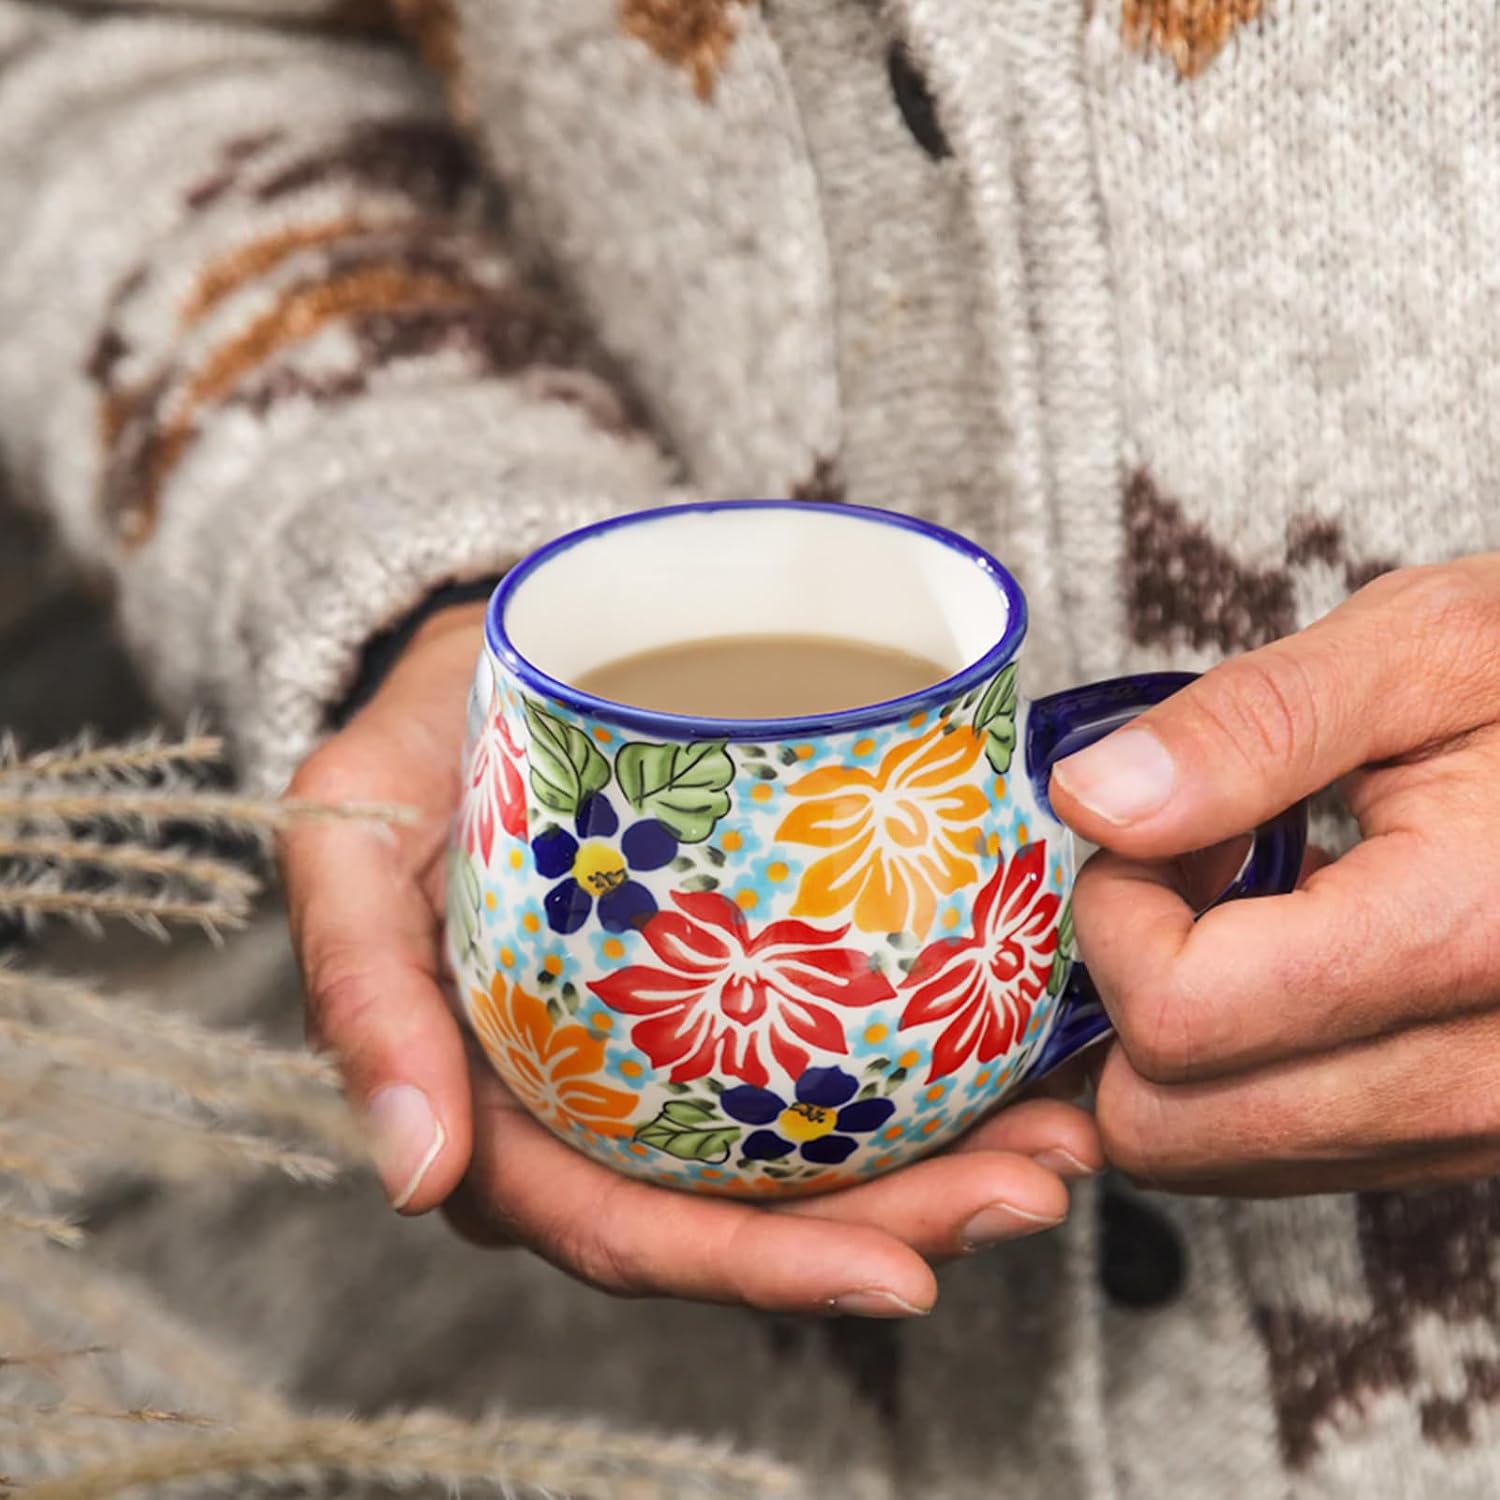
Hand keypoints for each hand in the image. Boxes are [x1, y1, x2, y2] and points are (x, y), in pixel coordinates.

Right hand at [282, 602, 1101, 1317]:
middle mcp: (590, 1111)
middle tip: (1038, 1187)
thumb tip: (415, 1177)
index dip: (758, 1271)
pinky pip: (823, 1058)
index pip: (628, 1228)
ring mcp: (663, 1057)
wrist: (485, 665)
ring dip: (942, 1166)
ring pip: (804, 1155)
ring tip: (1065, 1139)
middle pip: (747, 1214)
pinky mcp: (720, 994)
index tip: (903, 1271)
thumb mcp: (351, 838)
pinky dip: (928, 1074)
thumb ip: (360, 986)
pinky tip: (1026, 1058)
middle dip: (898, 1224)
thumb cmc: (409, 754)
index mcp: (495, 1113)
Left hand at [1051, 557, 1499, 1194]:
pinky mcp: (1472, 1140)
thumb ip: (1248, 727)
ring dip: (1178, 1035)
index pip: (1178, 1018)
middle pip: (1175, 1128)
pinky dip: (1239, 1067)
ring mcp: (1485, 1129)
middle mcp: (1488, 1080)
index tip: (1151, 832)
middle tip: (1180, 874)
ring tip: (1246, 902)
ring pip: (1216, 1155)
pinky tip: (1288, 954)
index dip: (1116, 917)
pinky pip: (1286, 1149)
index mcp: (1469, 935)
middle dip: (1125, 995)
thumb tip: (1094, 800)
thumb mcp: (1425, 650)